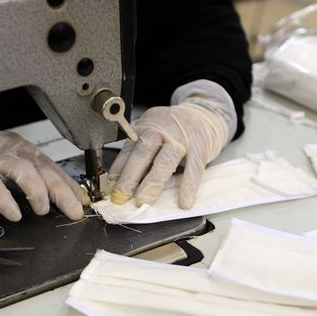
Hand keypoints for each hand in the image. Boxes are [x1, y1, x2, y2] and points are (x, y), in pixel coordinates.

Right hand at [0, 122, 88, 221]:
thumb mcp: (5, 165)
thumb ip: (28, 177)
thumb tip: (56, 196)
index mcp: (21, 148)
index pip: (52, 167)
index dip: (70, 186)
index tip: (83, 204)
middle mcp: (10, 150)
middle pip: (43, 169)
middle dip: (62, 192)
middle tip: (74, 211)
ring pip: (22, 170)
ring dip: (37, 192)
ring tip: (43, 211)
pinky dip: (6, 201)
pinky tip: (15, 213)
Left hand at [109, 103, 229, 208]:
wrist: (206, 114)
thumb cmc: (176, 131)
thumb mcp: (155, 137)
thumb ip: (142, 157)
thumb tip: (125, 184)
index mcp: (145, 128)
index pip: (127, 151)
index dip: (118, 172)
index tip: (110, 191)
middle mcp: (161, 129)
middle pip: (142, 154)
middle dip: (130, 178)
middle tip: (121, 197)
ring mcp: (181, 137)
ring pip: (165, 161)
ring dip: (152, 183)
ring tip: (144, 201)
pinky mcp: (200, 146)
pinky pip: (194, 168)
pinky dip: (188, 186)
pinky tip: (184, 201)